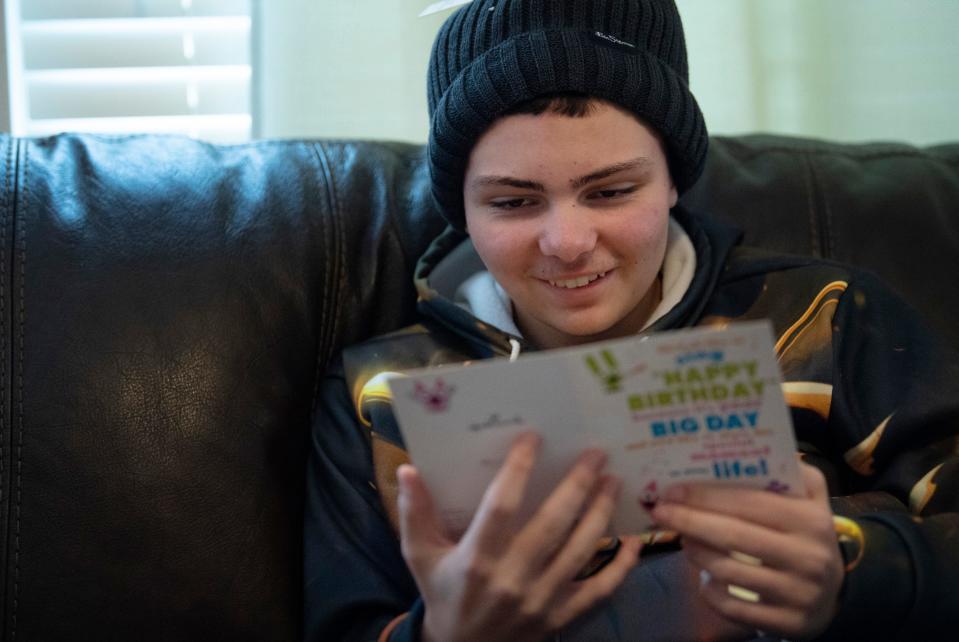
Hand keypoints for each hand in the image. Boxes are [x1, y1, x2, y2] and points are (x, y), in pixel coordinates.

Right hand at [397, 433, 640, 641]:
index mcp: (476, 559)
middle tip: (596, 453)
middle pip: (552, 524)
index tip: (534, 438)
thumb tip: (407, 469)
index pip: (501, 505)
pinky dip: (620, 567)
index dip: (518, 469)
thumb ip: (414, 512)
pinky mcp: (560, 617)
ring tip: (614, 481)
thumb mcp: (420, 554)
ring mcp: (541, 599)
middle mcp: (512, 578)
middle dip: (577, 484)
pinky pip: (599, 590)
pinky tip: (632, 541)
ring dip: (601, 513)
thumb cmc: (442, 592)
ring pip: (580, 551)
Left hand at [651, 463, 843, 639]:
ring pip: (728, 570)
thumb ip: (785, 472)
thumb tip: (745, 447)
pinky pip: (733, 606)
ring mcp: (798, 594)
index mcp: (811, 519)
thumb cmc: (807, 536)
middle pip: (733, 535)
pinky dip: (709, 590)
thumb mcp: (810, 499)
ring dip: (695, 552)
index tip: (672, 489)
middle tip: (660, 510)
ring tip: (682, 538)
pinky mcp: (788, 624)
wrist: (835, 595)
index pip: (749, 502)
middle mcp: (808, 557)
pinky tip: (702, 576)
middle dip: (689, 520)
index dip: (706, 496)